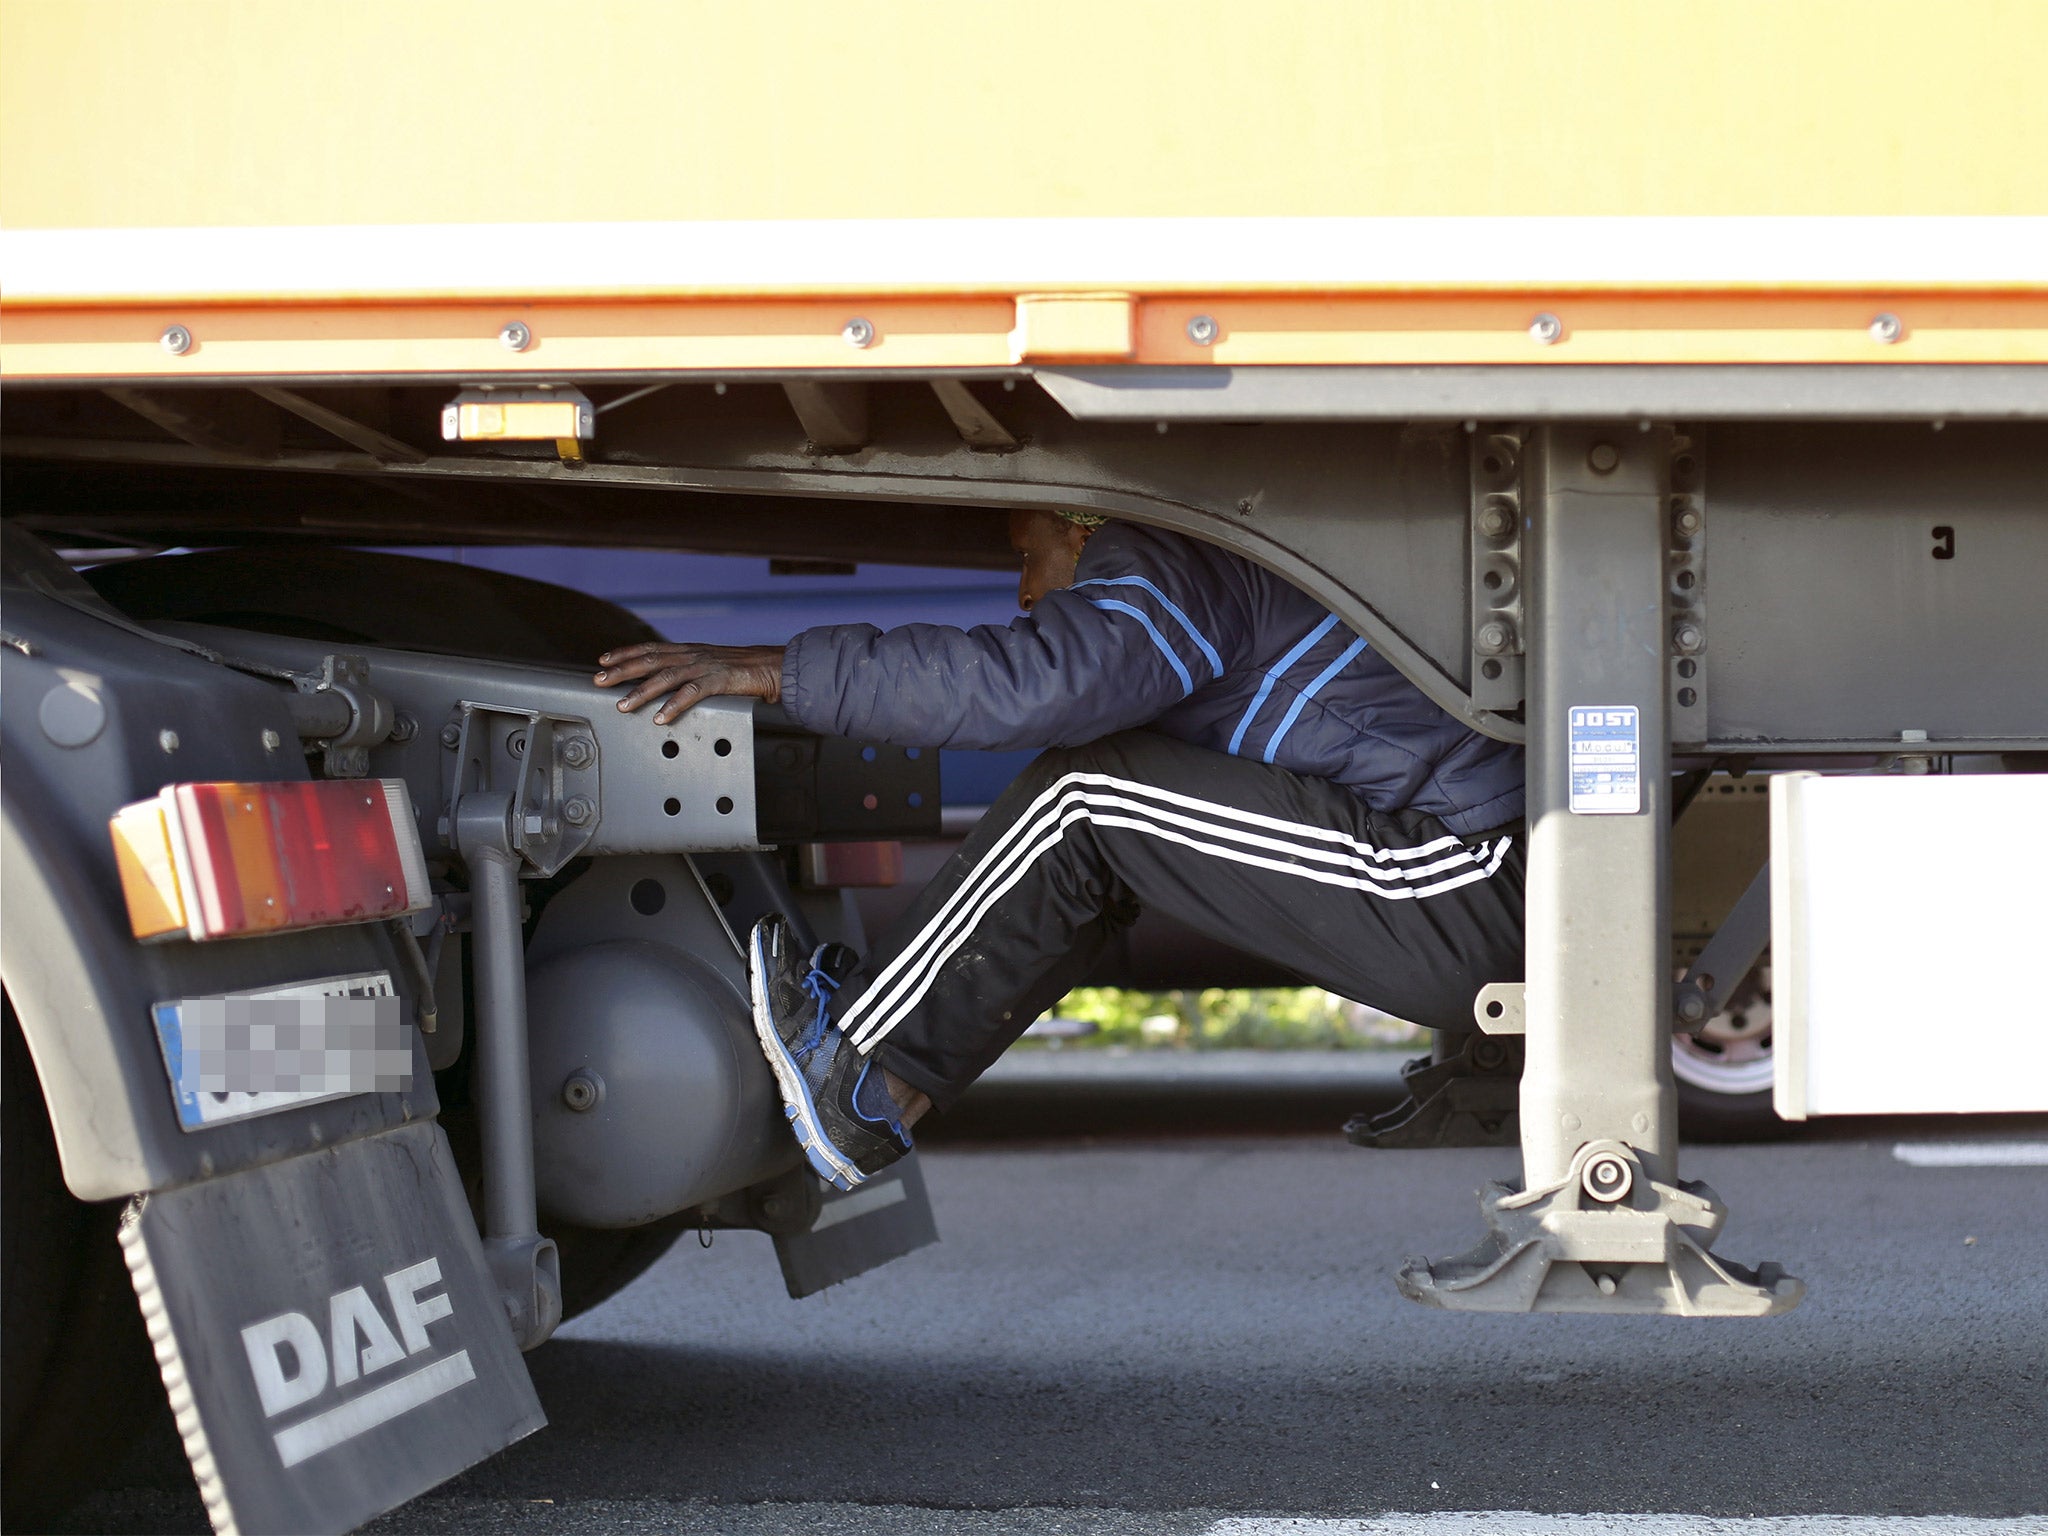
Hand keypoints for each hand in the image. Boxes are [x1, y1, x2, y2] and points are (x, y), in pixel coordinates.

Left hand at [593, 642, 785, 724]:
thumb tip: (665, 683)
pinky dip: (673, 705)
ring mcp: (705, 667)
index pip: (650, 649)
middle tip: (599, 680)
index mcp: (689, 650)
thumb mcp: (709, 666)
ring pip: (665, 677)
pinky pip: (691, 693)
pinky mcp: (719, 680)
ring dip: (641, 691)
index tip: (603, 660)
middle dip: (621, 670)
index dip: (625, 653)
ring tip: (623, 704)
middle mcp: (692, 655)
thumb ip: (688, 672)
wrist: (774, 666)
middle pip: (650, 661)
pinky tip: (661, 717)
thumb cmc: (743, 670)